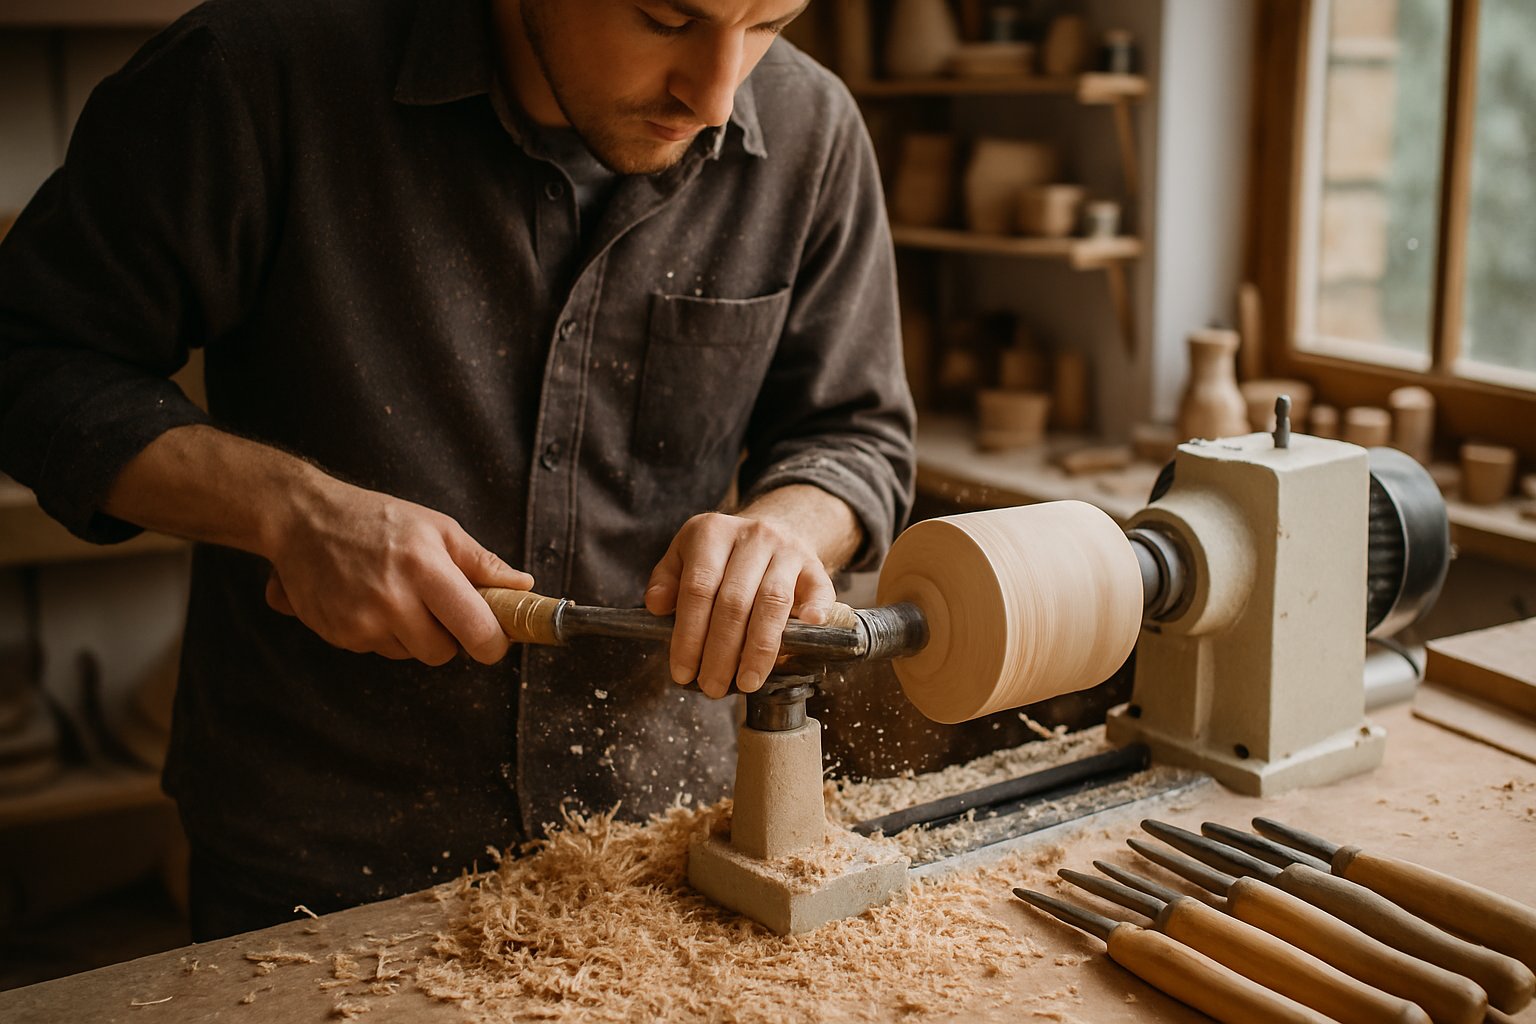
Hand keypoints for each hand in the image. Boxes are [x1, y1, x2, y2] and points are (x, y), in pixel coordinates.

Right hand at [264, 478, 530, 664]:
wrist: (303, 520)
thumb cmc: (378, 519)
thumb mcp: (437, 528)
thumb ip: (481, 563)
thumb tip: (523, 587)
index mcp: (425, 569)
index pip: (476, 629)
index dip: (493, 642)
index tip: (494, 638)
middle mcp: (393, 600)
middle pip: (443, 653)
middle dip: (449, 637)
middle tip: (438, 606)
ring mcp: (361, 621)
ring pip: (411, 654)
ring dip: (413, 635)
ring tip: (396, 594)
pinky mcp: (338, 635)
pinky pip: (379, 650)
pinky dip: (382, 633)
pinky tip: (369, 599)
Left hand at [644, 511, 836, 697]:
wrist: (773, 530)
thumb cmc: (723, 556)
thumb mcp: (686, 556)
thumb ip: (667, 580)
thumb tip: (656, 606)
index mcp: (712, 532)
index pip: (697, 588)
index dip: (689, 635)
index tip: (683, 671)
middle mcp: (752, 536)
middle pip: (734, 601)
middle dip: (721, 652)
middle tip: (712, 686)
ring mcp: (787, 550)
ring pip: (773, 602)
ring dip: (758, 650)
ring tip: (746, 682)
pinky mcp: (814, 565)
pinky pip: (818, 590)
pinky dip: (815, 612)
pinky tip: (805, 635)